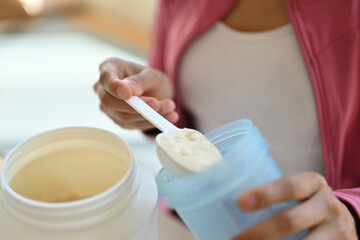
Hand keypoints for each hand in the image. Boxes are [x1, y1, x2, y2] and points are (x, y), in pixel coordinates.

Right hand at [93, 57, 178, 129]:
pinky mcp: (118, 120)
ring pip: (123, 117)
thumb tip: (130, 89)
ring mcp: (109, 107)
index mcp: (109, 68)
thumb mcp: (152, 74)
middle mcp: (103, 88)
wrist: (157, 92)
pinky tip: (169, 116)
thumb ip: (142, 80)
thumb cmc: (151, 79)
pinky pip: (133, 125)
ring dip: (149, 115)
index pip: (106, 78)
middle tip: (157, 104)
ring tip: (170, 107)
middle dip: (136, 106)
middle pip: (110, 102)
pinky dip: (152, 122)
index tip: (128, 94)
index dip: (114, 87)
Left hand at [233, 172, 357, 239]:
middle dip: (260, 232)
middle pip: (290, 221)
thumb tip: (225, 203)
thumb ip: (272, 195)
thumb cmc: (306, 204)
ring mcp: (336, 230)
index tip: (240, 203)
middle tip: (235, 239)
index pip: (289, 186)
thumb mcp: (297, 193)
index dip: (265, 194)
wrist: (342, 221)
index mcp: (312, 183)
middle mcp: (327, 204)